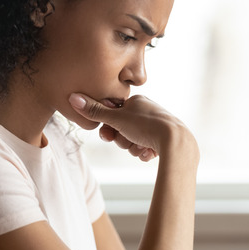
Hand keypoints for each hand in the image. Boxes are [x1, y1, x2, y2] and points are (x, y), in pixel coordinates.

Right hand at [69, 93, 194, 161]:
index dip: (109, 128)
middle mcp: (148, 111)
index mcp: (137, 101)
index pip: (114, 114)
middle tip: (128, 140)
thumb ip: (94, 111)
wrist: (176, 142)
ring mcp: (156, 126)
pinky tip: (150, 152)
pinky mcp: (163, 140)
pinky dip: (144, 152)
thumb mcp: (116, 118)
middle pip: (123, 130)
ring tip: (142, 146)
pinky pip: (145, 149)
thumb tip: (73, 97)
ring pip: (133, 141)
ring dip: (133, 148)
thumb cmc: (147, 125)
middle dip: (123, 140)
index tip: (108, 134)